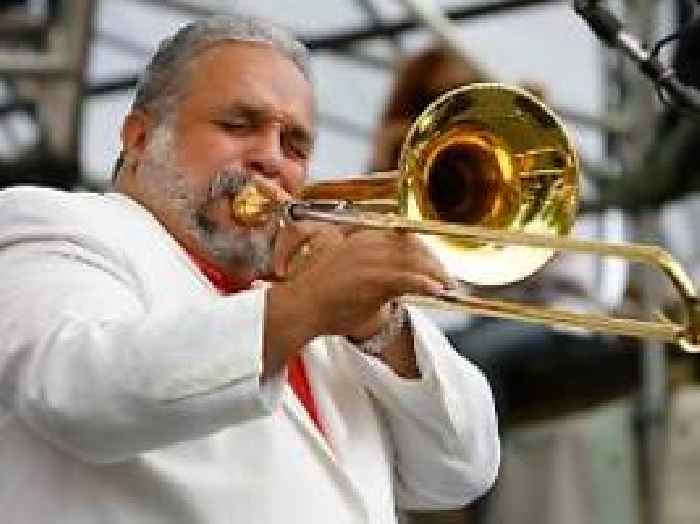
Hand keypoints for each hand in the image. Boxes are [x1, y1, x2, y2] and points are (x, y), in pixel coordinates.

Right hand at [269, 224, 451, 338]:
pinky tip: (437, 291)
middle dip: (433, 262)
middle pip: (412, 247)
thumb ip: (372, 269)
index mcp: (360, 238)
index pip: (403, 237)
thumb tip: (397, 281)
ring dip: (435, 273)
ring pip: (414, 261)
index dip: (423, 250)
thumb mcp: (347, 273)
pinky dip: (425, 283)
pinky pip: (407, 278)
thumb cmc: (320, 297)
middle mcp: (367, 242)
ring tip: (447, 286)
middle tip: (446, 278)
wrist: (300, 308)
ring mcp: (371, 259)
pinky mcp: (373, 277)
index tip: (434, 262)